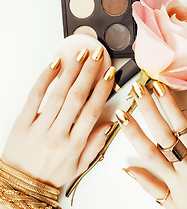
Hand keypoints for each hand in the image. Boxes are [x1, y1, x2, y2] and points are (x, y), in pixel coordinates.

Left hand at [2, 44, 114, 187]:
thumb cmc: (51, 175)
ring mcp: (39, 127)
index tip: (109, 75)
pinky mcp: (22, 122)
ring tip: (80, 55)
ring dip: (71, 71)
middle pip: (76, 97)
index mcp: (74, 145)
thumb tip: (111, 124)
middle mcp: (57, 134)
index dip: (102, 90)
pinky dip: (45, 78)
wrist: (21, 185)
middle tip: (97, 56)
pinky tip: (55, 65)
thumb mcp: (79, 166)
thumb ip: (96, 145)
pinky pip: (35, 96)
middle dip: (89, 73)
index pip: (92, 111)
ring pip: (57, 94)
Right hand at [117, 82, 186, 208]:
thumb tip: (131, 170)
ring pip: (184, 125)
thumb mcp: (173, 204)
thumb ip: (151, 186)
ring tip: (160, 86)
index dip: (132, 131)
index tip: (122, 116)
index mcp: (173, 178)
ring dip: (170, 104)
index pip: (147, 150)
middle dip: (148, 109)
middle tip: (139, 91)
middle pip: (162, 132)